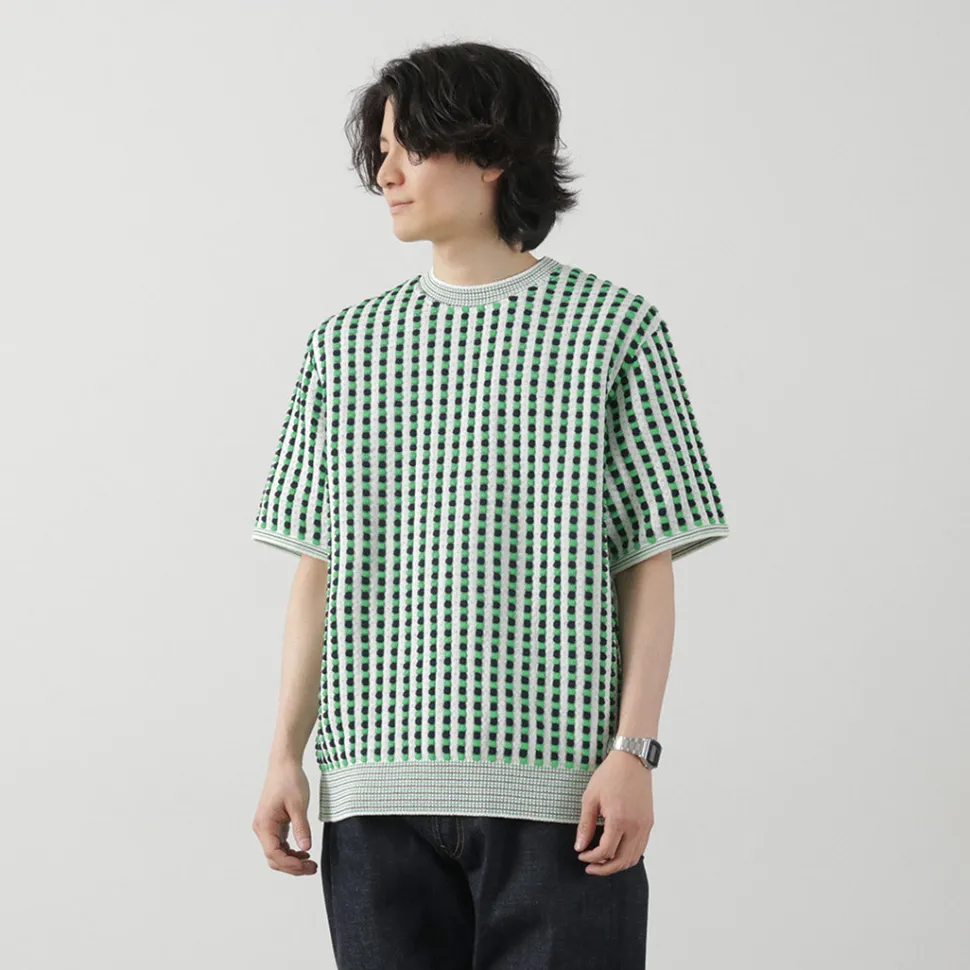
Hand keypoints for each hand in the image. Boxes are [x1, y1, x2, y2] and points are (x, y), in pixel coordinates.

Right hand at [252, 757, 316, 875]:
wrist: (284, 764)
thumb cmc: (289, 780)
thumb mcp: (299, 804)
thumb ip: (302, 827)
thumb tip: (306, 848)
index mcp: (264, 825)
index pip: (274, 854)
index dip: (290, 864)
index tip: (306, 866)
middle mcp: (262, 828)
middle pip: (274, 858)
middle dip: (292, 866)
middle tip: (312, 868)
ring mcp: (267, 827)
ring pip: (277, 853)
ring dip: (292, 860)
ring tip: (310, 863)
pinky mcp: (273, 824)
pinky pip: (279, 844)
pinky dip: (290, 851)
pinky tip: (303, 851)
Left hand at [574, 749, 653, 874]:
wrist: (632, 760)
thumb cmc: (609, 775)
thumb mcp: (590, 798)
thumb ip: (585, 825)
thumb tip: (580, 847)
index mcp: (619, 819)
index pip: (605, 852)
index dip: (591, 858)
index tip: (581, 856)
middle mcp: (635, 826)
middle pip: (621, 861)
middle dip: (604, 869)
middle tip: (590, 867)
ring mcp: (645, 826)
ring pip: (633, 858)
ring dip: (617, 865)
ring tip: (602, 862)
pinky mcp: (649, 823)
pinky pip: (640, 848)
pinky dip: (628, 856)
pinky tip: (615, 851)